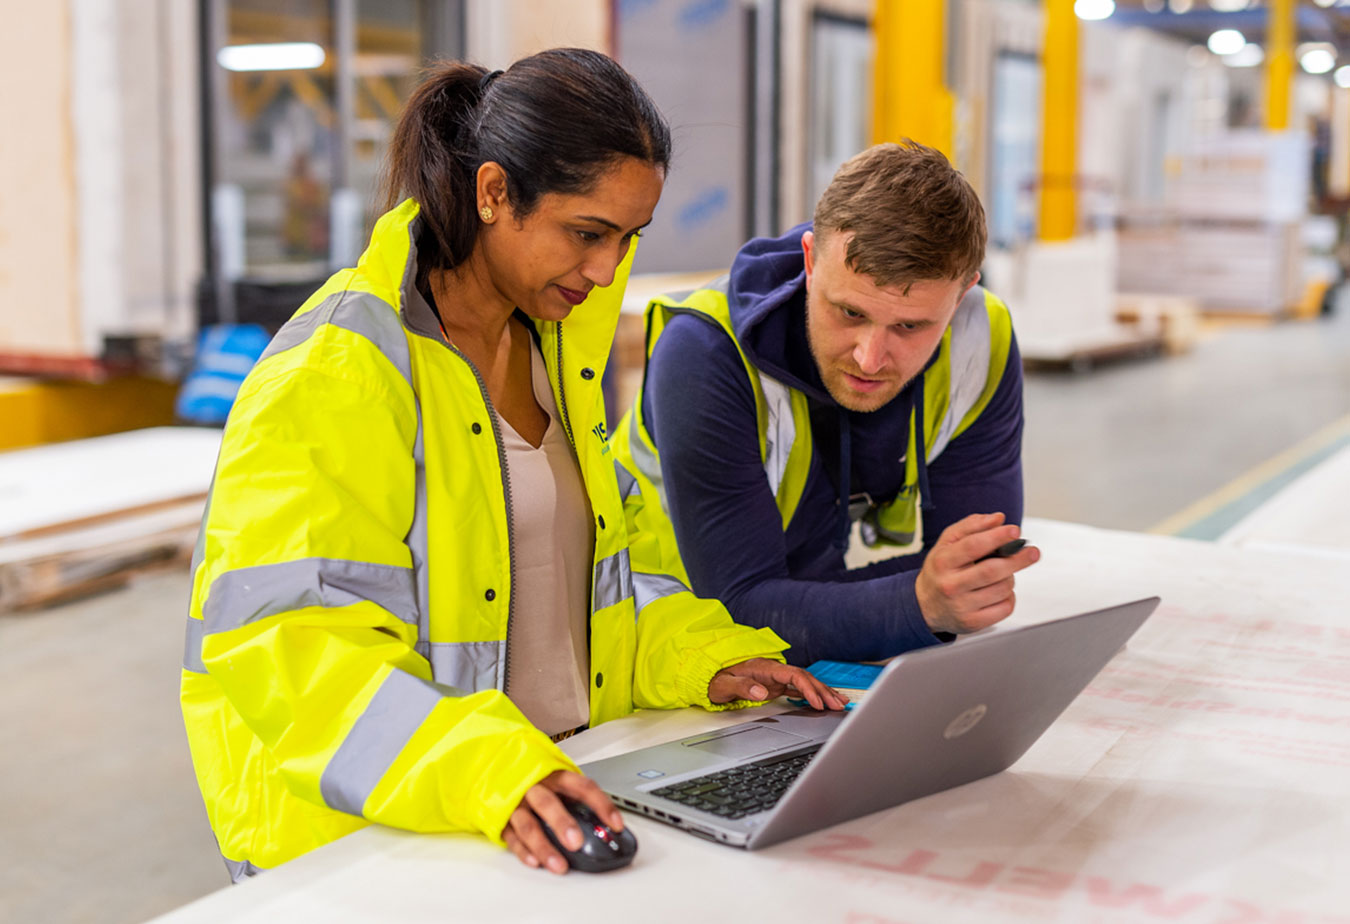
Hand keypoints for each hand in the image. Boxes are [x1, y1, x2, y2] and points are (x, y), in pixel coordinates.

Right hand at [502, 769, 621, 874]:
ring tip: (559, 865)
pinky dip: (523, 851)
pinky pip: (512, 837)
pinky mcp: (501, 819)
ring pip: (528, 825)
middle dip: (563, 824)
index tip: (617, 824)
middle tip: (576, 842)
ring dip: (544, 847)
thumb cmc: (537, 781)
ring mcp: (516, 803)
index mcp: (555, 776)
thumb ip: (577, 800)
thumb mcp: (559, 782)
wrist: (498, 767)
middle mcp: (535, 788)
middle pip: (549, 804)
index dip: (601, 804)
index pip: (582, 787)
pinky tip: (535, 862)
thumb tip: (607, 827)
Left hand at [708, 657, 848, 709]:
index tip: (817, 703)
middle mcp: (773, 670)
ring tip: (840, 702)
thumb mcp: (724, 684)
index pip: (793, 675)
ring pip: (805, 682)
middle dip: (823, 691)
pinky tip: (823, 702)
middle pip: (804, 678)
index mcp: (764, 667)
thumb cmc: (715, 680)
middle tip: (839, 705)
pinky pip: (798, 688)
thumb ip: (742, 687)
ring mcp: (775, 677)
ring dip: (822, 692)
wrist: (709, 676)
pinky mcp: (775, 684)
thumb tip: (761, 692)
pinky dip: (812, 694)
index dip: (808, 688)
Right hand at [915, 513, 1039, 635]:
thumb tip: (998, 519)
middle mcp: (950, 585)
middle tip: (1032, 552)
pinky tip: (999, 592)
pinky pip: (1005, 608)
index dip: (997, 537)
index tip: (1015, 531)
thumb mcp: (946, 543)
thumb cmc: (940, 570)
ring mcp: (961, 606)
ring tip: (1002, 574)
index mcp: (943, 561)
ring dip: (1010, 578)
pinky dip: (1009, 597)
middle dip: (1018, 559)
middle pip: (992, 570)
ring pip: (1002, 588)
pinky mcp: (973, 622)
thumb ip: (971, 526)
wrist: (925, 605)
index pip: (973, 546)